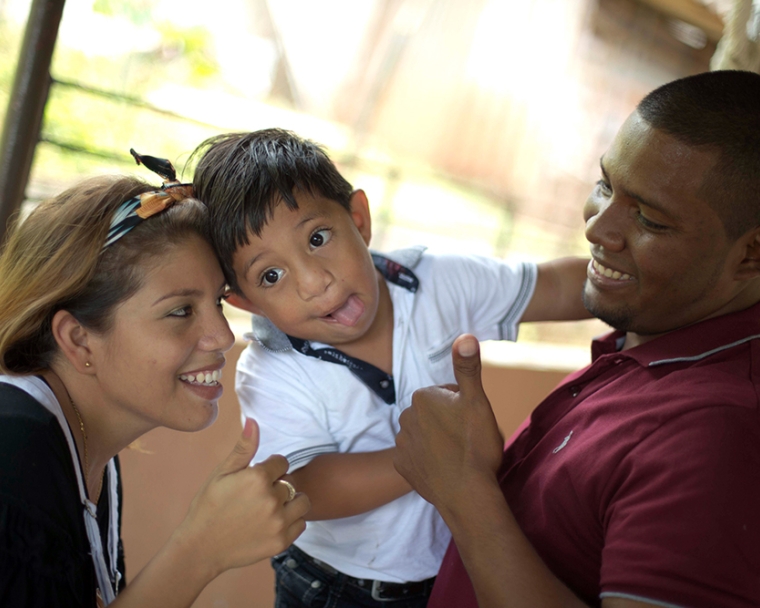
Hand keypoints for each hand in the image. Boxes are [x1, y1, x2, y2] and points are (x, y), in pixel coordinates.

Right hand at [175, 417, 309, 578]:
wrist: (201, 548)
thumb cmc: (208, 507)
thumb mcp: (222, 473)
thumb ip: (243, 448)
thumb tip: (253, 420)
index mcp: (257, 478)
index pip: (282, 462)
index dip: (269, 468)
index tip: (255, 479)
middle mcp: (272, 500)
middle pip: (290, 481)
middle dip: (277, 485)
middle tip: (257, 497)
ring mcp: (278, 522)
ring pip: (302, 501)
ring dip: (291, 502)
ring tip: (270, 508)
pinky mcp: (282, 542)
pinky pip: (301, 524)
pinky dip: (291, 522)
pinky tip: (272, 523)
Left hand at [394, 334, 503, 510]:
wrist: (466, 495)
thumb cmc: (474, 446)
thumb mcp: (477, 401)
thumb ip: (468, 367)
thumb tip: (465, 336)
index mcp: (423, 397)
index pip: (449, 394)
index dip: (465, 407)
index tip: (473, 423)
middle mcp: (406, 416)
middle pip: (435, 414)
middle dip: (450, 423)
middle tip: (468, 440)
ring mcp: (402, 443)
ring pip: (426, 434)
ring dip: (439, 441)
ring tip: (458, 456)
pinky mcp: (401, 466)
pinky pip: (417, 456)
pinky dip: (429, 460)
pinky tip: (444, 469)